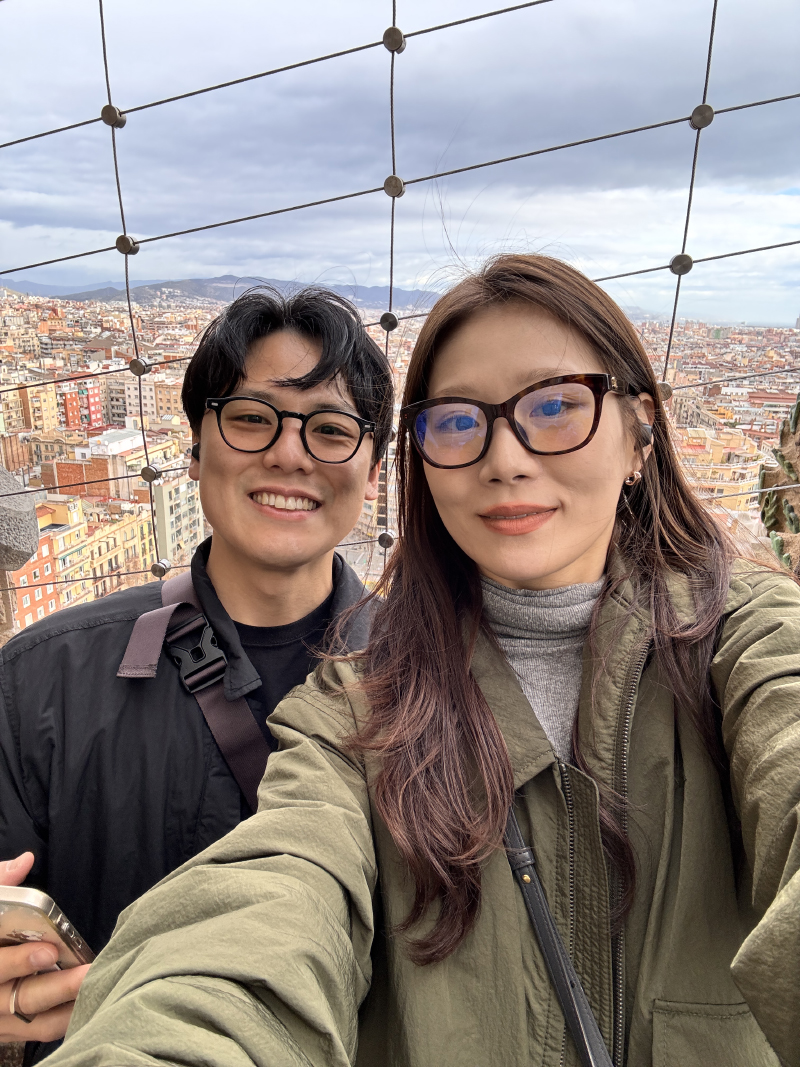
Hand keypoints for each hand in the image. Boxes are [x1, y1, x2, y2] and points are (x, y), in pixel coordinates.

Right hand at [0, 853, 90, 1042]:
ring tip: (98, 986)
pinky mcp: (11, 1032)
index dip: (19, 961)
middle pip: (20, 998)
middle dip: (56, 986)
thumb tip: (26, 860)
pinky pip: (41, 1033)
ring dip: (68, 1007)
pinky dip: (66, 1021)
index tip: (49, 951)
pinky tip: (91, 1003)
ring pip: (35, 1021)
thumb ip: (1, 883)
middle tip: (87, 972)